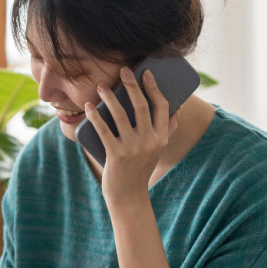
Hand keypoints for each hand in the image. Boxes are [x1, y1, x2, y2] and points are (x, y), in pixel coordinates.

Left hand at [84, 67, 179, 206]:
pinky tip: (89, 106)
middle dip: (131, 85)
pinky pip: (104, 130)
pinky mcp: (116, 155)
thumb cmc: (140, 168)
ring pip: (121, 115)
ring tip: (102, 86)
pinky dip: (95, 116)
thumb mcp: (158, 150)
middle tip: (123, 71)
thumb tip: (177, 108)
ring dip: (110, 97)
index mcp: (162, 138)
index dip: (153, 88)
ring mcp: (133, 149)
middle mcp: (150, 142)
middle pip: (141, 106)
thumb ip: (168, 129)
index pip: (161, 106)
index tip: (145, 73)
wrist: (129, 196)